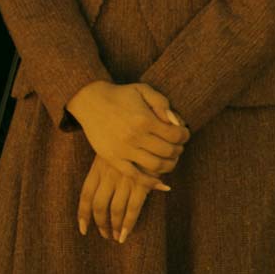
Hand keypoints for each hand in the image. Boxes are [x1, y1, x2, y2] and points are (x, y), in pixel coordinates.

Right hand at [67, 81, 188, 190]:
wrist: (89, 101)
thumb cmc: (119, 95)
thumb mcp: (142, 90)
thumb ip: (162, 103)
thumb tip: (177, 122)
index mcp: (144, 119)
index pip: (176, 135)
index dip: (185, 135)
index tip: (183, 133)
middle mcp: (134, 136)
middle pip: (169, 152)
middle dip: (178, 149)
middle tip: (177, 146)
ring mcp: (123, 150)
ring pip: (156, 166)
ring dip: (170, 165)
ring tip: (169, 159)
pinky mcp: (113, 159)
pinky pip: (136, 176)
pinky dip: (151, 183)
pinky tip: (162, 183)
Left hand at [77, 154, 154, 242]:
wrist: (147, 133)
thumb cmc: (127, 146)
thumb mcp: (110, 154)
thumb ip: (103, 174)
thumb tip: (97, 200)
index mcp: (97, 168)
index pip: (85, 195)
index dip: (83, 214)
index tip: (83, 229)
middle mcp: (108, 175)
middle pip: (98, 206)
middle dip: (100, 223)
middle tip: (104, 234)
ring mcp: (124, 180)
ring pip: (115, 210)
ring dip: (114, 226)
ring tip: (116, 237)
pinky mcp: (141, 184)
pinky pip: (133, 209)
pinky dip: (128, 224)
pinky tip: (125, 234)